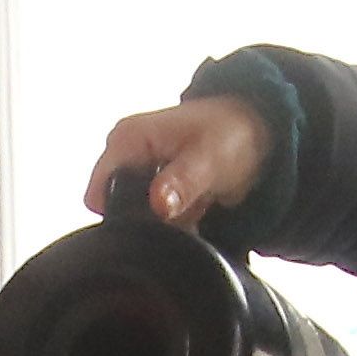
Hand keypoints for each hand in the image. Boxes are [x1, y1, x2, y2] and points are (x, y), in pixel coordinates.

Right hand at [84, 93, 268, 227]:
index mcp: (126, 140)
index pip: (100, 193)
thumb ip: (182, 182)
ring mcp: (137, 173)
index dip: (124, 215)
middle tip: (185, 210)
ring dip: (166, 224)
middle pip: (117, 212)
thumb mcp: (209, 158)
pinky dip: (175, 223)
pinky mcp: (152, 187)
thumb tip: (157, 205)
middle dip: (149, 223)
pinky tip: (197, 209)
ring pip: (138, 220)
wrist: (256, 131)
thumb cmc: (231, 132)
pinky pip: (154, 219)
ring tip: (196, 205)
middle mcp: (124, 156)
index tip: (158, 218)